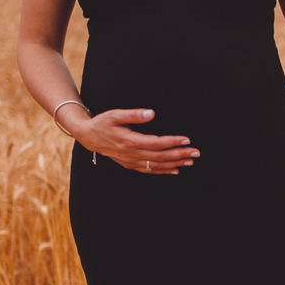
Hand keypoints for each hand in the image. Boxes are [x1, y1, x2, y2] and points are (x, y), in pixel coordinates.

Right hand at [70, 108, 200, 174]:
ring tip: (190, 162)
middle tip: (196, 153)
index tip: (187, 140)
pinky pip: (150, 170)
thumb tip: (152, 113)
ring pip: (157, 165)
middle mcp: (132, 154)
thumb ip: (134, 114)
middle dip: (180, 155)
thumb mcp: (115, 114)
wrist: (88, 137)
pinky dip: (163, 171)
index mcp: (130, 141)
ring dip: (175, 164)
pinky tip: (175, 170)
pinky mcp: (131, 165)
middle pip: (160, 157)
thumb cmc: (102, 123)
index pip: (156, 143)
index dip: (172, 142)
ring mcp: (132, 162)